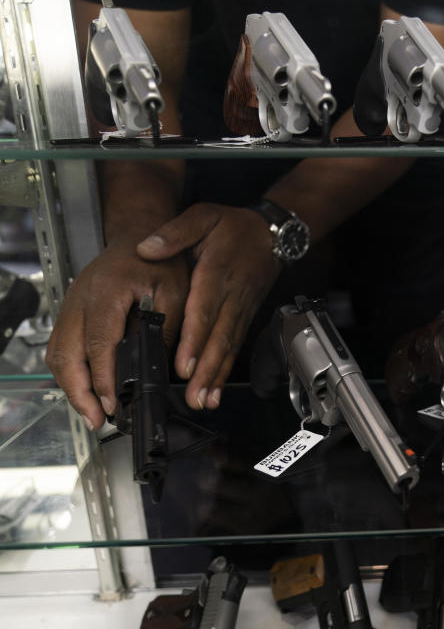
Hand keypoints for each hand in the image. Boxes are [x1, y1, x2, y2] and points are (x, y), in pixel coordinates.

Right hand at [46, 237, 188, 429]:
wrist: (140, 232)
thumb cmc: (161, 259)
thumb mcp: (177, 290)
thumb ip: (167, 326)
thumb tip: (160, 365)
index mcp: (107, 292)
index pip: (98, 343)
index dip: (103, 378)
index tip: (112, 403)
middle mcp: (80, 299)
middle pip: (66, 354)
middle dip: (79, 392)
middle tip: (98, 419)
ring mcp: (71, 305)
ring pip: (58, 353)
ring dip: (71, 386)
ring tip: (93, 412)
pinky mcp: (72, 312)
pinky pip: (62, 346)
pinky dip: (70, 372)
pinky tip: (87, 390)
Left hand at [137, 203, 281, 409]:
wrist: (271, 234)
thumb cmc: (234, 226)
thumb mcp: (203, 216)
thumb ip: (175, 233)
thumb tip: (147, 248)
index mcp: (216, 272)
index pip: (205, 310)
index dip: (195, 339)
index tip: (184, 363)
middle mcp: (232, 296)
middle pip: (219, 337)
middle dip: (206, 369)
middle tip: (194, 395)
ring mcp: (241, 310)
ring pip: (229, 346)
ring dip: (216, 376)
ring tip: (203, 400)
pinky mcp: (244, 318)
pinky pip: (234, 346)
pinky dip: (225, 371)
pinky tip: (213, 390)